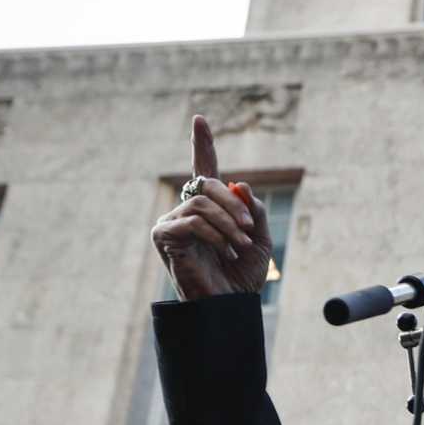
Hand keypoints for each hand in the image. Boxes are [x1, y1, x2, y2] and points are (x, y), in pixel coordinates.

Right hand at [151, 114, 273, 300]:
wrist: (229, 305)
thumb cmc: (242, 276)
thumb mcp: (260, 239)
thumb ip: (253, 210)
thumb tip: (241, 184)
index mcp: (209, 207)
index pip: (204, 168)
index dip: (202, 144)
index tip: (200, 119)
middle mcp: (186, 208)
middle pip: (208, 182)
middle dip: (233, 202)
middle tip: (249, 226)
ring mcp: (172, 221)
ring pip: (202, 203)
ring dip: (228, 223)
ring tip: (242, 246)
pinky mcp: (163, 235)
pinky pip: (193, 221)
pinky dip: (216, 235)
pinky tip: (227, 252)